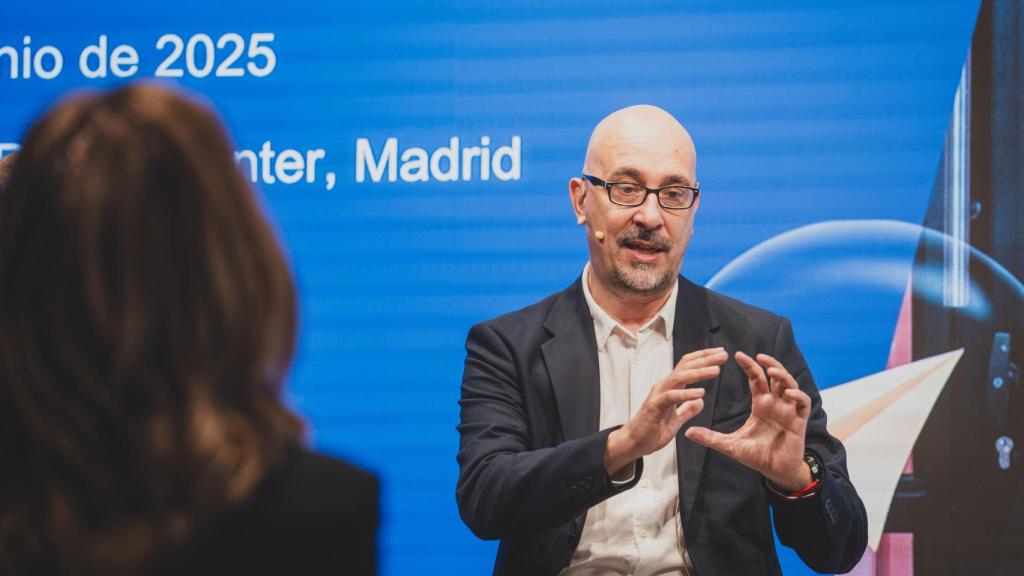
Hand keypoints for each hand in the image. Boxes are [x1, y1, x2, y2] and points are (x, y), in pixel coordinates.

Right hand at [604, 347, 726, 475]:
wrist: (633, 443)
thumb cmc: (651, 430)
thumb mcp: (676, 420)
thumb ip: (687, 409)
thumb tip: (700, 401)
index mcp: (670, 388)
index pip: (687, 366)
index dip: (704, 358)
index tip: (720, 353)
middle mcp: (664, 387)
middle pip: (685, 366)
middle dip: (705, 359)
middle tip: (723, 355)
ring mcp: (658, 395)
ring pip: (679, 377)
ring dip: (699, 372)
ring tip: (716, 369)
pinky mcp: (654, 407)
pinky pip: (671, 397)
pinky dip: (686, 394)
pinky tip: (700, 393)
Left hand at [684, 351, 812, 491]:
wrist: (775, 471)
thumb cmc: (756, 456)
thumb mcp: (730, 445)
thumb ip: (710, 437)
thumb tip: (688, 432)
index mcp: (761, 404)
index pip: (756, 379)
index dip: (749, 366)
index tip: (737, 355)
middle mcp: (775, 403)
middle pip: (775, 376)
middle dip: (769, 363)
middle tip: (758, 356)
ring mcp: (788, 410)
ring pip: (790, 385)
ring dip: (784, 376)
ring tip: (772, 371)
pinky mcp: (799, 421)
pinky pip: (803, 403)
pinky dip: (798, 396)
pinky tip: (788, 394)